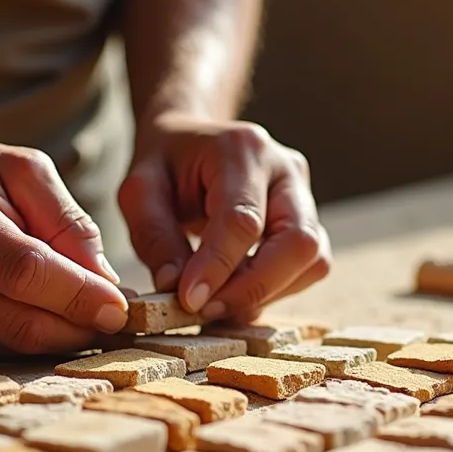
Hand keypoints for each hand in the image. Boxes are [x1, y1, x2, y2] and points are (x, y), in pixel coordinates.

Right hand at [0, 132, 128, 353]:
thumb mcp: (21, 169)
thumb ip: (67, 220)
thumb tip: (105, 282)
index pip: (24, 270)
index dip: (77, 295)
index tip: (121, 306)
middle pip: (17, 320)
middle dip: (77, 327)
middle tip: (115, 321)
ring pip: (6, 345)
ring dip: (57, 339)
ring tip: (87, 317)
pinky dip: (26, 341)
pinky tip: (45, 318)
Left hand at [118, 113, 331, 323]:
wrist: (191, 140)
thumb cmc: (165, 164)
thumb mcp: (139, 191)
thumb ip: (154, 237)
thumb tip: (176, 290)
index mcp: (241, 149)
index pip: (243, 220)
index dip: (218, 267)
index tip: (190, 302)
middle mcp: (285, 169)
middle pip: (298, 241)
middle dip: (254, 288)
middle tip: (207, 311)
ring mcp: (304, 194)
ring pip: (312, 260)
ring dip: (267, 292)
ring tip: (218, 301)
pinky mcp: (309, 219)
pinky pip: (310, 267)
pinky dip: (276, 289)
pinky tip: (237, 289)